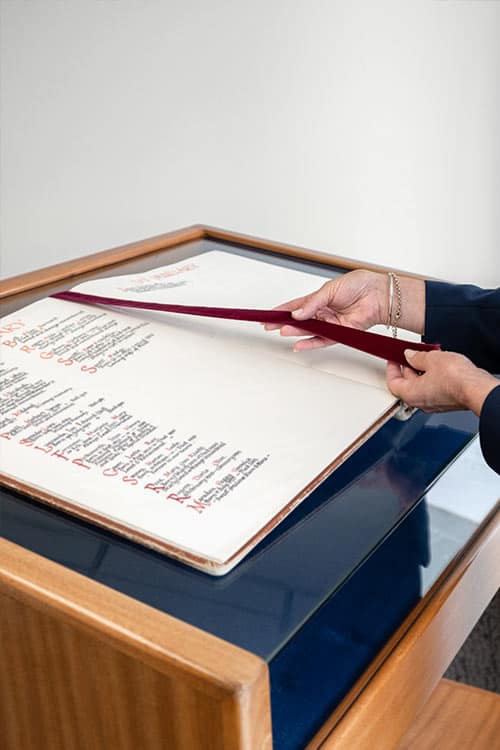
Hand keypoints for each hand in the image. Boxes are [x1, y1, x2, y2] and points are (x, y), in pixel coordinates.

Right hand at [264, 270, 387, 350]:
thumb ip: (312, 303)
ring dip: (295, 332)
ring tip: (283, 332)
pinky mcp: (340, 332)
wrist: (379, 294)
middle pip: (300, 320)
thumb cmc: (359, 285)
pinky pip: (322, 340)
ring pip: (309, 330)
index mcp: (319, 298)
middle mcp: (323, 312)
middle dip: (284, 323)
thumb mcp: (330, 289)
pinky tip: (299, 344)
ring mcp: (331, 323)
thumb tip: (297, 313)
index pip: (296, 305)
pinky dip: (310, 343)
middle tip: (270, 326)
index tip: (269, 315)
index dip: (282, 311)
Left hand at [386, 349, 498, 414]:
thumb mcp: (431, 359)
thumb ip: (416, 356)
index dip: (391, 369)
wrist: (476, 388)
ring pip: (421, 386)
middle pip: (406, 384)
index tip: (393, 359)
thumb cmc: (455, 379)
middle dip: (408, 367)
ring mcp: (434, 403)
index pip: (393, 382)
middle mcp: (420, 402)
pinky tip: (439, 366)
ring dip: (421, 371)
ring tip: (428, 357)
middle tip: (410, 354)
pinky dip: (432, 377)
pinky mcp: (446, 402)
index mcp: (410, 394)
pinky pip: (433, 388)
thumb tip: (410, 355)